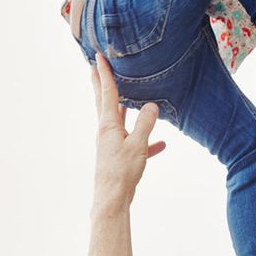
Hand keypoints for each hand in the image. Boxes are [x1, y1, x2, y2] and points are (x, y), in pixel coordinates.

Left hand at [90, 54, 165, 212]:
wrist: (112, 199)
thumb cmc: (122, 171)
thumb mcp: (138, 145)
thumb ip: (146, 123)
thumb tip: (152, 105)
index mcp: (108, 124)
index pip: (107, 92)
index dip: (105, 73)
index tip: (98, 56)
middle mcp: (107, 130)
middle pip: (104, 101)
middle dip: (101, 83)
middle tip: (95, 67)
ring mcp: (112, 143)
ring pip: (119, 119)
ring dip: (122, 106)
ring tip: (124, 94)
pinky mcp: (120, 155)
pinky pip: (134, 142)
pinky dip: (146, 140)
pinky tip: (161, 144)